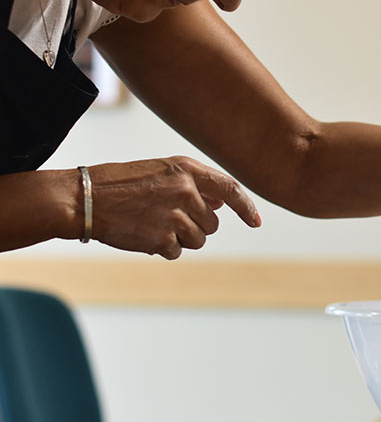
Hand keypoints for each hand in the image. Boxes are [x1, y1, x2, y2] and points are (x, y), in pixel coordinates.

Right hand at [86, 156, 259, 259]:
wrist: (84, 199)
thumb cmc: (120, 183)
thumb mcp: (160, 171)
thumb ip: (193, 184)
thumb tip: (220, 203)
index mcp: (187, 170)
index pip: (230, 189)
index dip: (246, 207)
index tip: (256, 221)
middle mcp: (185, 191)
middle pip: (212, 223)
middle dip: (196, 226)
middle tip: (167, 218)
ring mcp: (175, 215)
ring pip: (198, 239)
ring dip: (180, 238)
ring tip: (153, 224)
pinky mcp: (162, 238)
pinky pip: (177, 252)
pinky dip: (164, 248)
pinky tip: (144, 234)